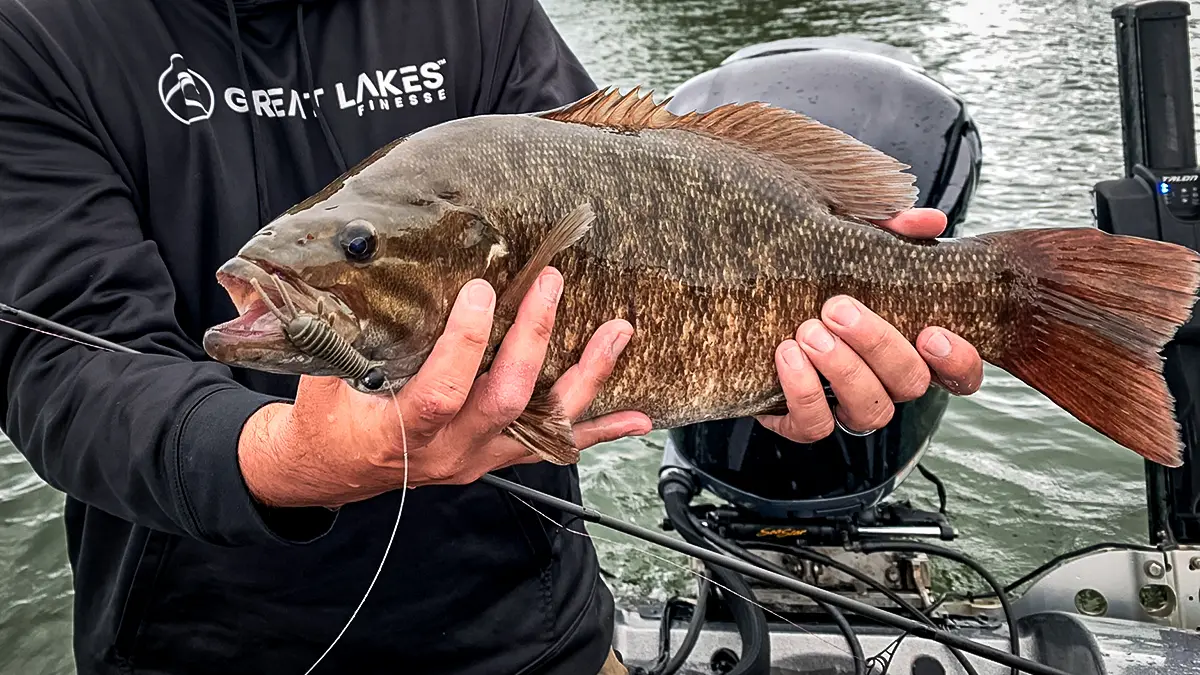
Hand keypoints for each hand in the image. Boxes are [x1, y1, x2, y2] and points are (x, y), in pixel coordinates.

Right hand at [238, 267, 651, 508]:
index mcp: (400, 430)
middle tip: (550, 285)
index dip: (466, 342)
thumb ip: (342, 335)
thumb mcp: (319, 376)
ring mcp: (478, 457)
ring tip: (618, 333)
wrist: (328, 470)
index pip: (445, 390)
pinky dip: (598, 430)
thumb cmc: (323, 418)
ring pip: (546, 426)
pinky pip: (553, 446)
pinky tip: (638, 418)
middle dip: (533, 339)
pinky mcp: (495, 457)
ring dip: (586, 378)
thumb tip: (357, 269)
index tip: (479, 289)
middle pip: (507, 400)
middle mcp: (449, 450)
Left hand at [756, 208, 984, 442]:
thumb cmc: (821, 281)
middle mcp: (887, 385)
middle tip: (837, 309)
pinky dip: (803, 393)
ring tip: (809, 332)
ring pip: (869, 412)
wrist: (753, 311)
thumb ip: (892, 233)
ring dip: (842, 370)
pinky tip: (787, 354)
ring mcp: (848, 408)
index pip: (960, 374)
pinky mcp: (804, 422)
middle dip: (877, 345)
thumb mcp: (855, 251)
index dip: (956, 361)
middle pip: (909, 384)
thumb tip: (928, 221)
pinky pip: (815, 425)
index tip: (931, 332)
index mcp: (911, 350)